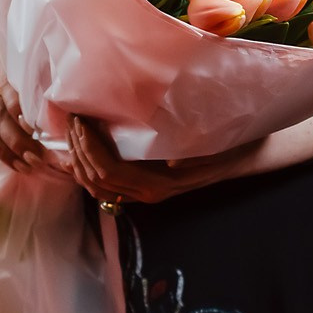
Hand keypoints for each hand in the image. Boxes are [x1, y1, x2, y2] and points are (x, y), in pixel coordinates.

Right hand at [0, 29, 45, 176]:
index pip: (13, 95)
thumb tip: (64, 112)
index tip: (38, 130)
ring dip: (3, 151)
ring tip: (23, 167)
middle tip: (38, 158)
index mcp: (6, 73)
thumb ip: (44, 83)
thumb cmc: (17, 68)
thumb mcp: (31, 67)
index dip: (23, 114)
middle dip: (18, 140)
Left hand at [65, 114, 263, 206]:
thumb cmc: (227, 146)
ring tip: (72, 130)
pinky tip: (76, 153)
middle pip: (97, 178)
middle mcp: (146, 194)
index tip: (82, 120)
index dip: (90, 147)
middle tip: (72, 118)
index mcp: (159, 184)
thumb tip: (173, 162)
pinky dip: (84, 171)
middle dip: (79, 149)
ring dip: (78, 159)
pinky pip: (103, 187)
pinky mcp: (140, 187)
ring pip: (95, 186)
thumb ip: (195, 156)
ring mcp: (142, 194)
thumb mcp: (217, 146)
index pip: (111, 170)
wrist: (240, 157)